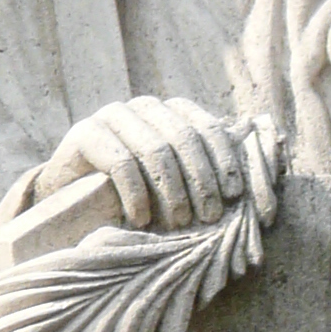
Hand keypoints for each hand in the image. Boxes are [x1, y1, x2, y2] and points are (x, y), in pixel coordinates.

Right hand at [33, 95, 269, 231]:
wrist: (69, 199)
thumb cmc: (133, 197)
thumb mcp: (173, 187)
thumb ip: (208, 183)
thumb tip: (262, 200)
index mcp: (172, 113)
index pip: (208, 128)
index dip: (225, 161)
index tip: (233, 196)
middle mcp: (145, 108)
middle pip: (184, 138)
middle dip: (201, 181)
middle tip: (206, 219)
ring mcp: (113, 116)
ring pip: (155, 149)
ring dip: (171, 191)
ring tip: (176, 224)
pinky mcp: (86, 133)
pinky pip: (121, 161)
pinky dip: (137, 194)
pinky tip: (140, 220)